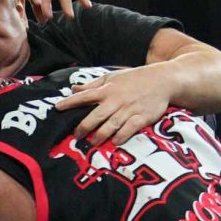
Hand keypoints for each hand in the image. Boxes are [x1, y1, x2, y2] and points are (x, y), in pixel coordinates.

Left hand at [52, 64, 178, 147]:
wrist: (163, 80)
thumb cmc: (135, 79)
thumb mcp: (113, 77)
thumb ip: (93, 85)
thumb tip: (73, 88)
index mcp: (108, 89)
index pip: (85, 96)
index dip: (70, 102)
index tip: (57, 109)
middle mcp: (117, 100)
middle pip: (96, 115)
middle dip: (84, 127)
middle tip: (76, 136)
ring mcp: (130, 109)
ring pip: (111, 125)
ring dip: (100, 136)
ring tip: (92, 143)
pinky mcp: (142, 117)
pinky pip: (129, 129)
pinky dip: (121, 137)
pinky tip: (114, 142)